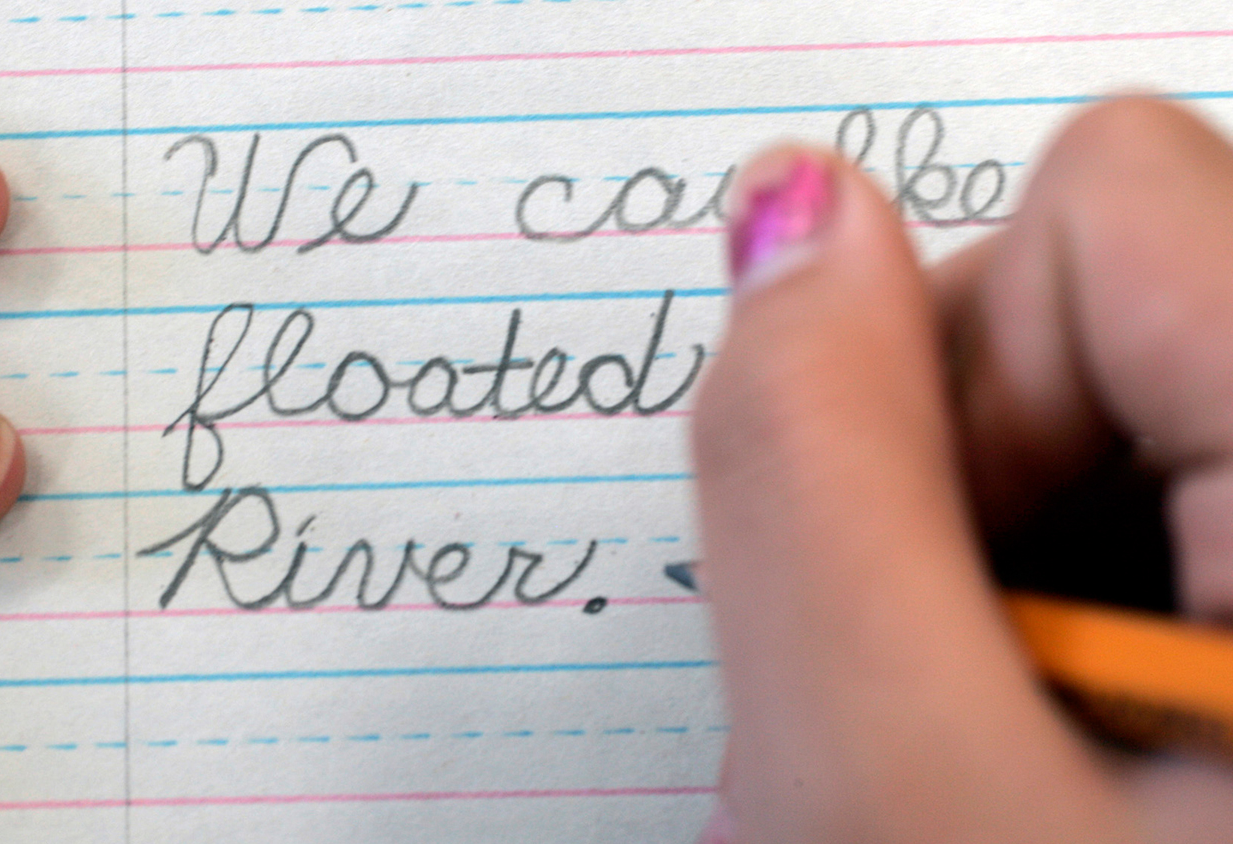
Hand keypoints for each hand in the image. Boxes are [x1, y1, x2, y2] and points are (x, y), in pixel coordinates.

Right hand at [693, 96, 1232, 842]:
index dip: (957, 380)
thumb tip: (791, 210)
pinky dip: (1063, 607)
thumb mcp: (890, 792)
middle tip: (964, 703)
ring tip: (1004, 759)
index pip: (1115, 195)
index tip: (951, 593)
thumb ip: (809, 477)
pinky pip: (1153, 495)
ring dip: (1000, 563)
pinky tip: (1068, 759)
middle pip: (1115, 291)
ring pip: (1118, 408)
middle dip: (969, 481)